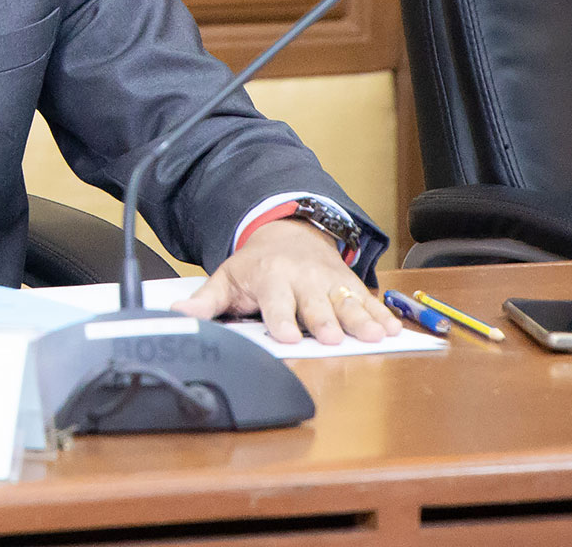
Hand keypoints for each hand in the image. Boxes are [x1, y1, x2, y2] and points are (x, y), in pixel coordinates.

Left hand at [172, 219, 399, 344]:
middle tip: (334, 338)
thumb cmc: (256, 265)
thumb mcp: (227, 277)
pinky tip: (394, 330)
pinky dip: (383, 314)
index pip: (276, 303)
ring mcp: (330, 282)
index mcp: (272, 278)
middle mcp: (303, 280)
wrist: (289, 233)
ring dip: (361, 319)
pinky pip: (368, 300)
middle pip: (315, 304)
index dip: (281, 320)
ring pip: (346, 302)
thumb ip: (205, 301)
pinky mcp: (350, 285)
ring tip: (375, 336)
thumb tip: (177, 316)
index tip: (288, 337)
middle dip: (325, 321)